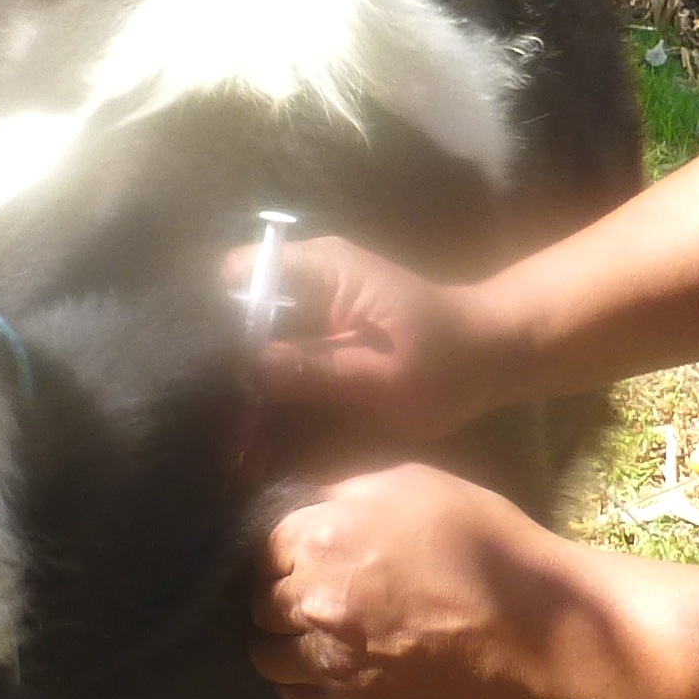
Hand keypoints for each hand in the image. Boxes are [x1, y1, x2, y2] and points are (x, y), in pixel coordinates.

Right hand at [232, 236, 509, 444]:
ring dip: (241, 379)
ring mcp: (310, 300)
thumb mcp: (382, 377)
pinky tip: (254, 426)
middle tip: (211, 416)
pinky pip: (274, 349)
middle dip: (222, 358)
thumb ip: (315, 371)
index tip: (207, 375)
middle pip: (236, 306)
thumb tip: (247, 372)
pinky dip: (265, 384)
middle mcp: (306, 274)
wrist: (492, 357)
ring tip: (227, 430)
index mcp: (321, 268)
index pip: (240, 274)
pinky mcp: (316, 327)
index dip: (216, 322)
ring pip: (250, 334)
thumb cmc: (448, 362)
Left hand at [249, 462, 592, 698]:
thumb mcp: (413, 483)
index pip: (267, 548)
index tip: (306, 553)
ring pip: (269, 655)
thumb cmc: (483, 542)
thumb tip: (309, 502)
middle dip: (280, 594)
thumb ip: (346, 491)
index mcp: (321, 540)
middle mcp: (314, 603)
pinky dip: (299, 680)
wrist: (536, 625)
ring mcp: (333, 660)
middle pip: (263, 603)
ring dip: (282, 640)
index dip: (287, 549)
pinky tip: (321, 665)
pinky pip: (298, 696)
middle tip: (312, 590)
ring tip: (308, 633)